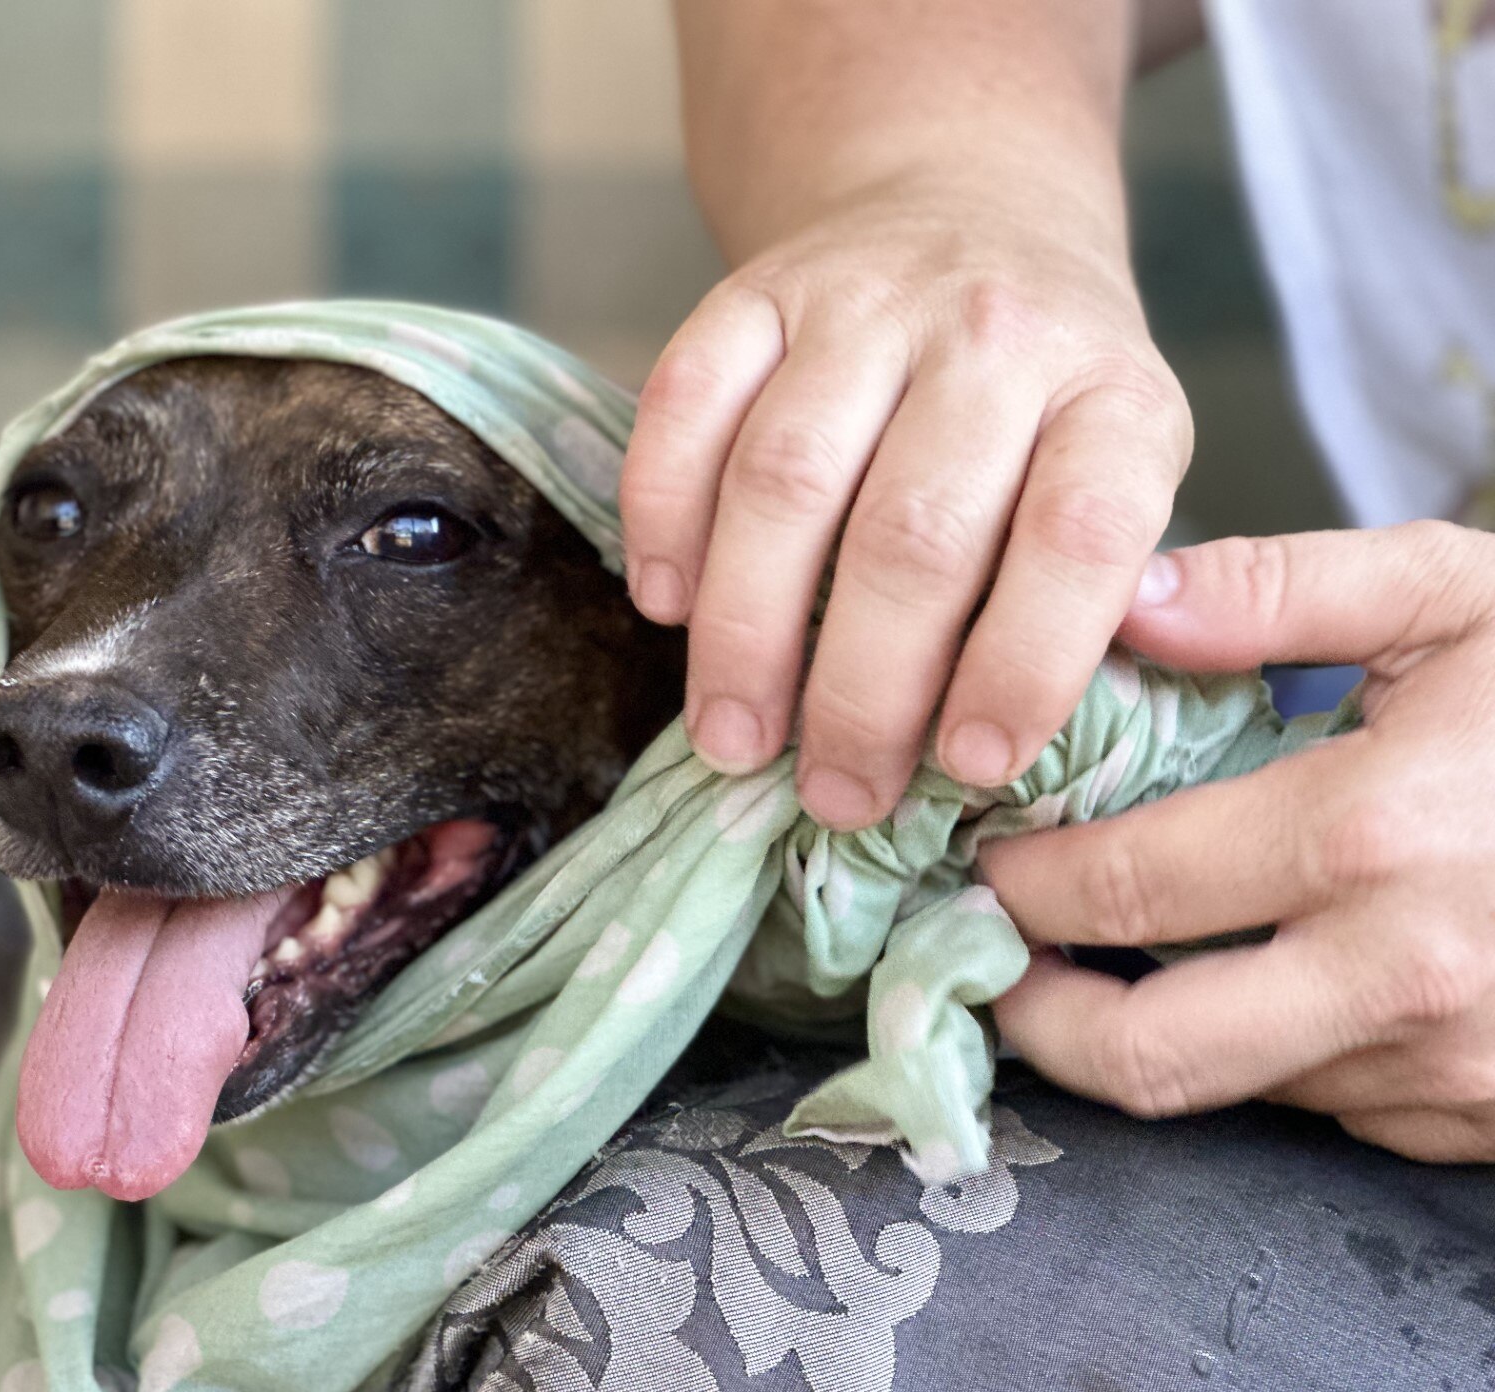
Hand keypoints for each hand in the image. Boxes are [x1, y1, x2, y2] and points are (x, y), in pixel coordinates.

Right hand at [620, 169, 1191, 829]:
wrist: (972, 207)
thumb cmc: (1048, 397)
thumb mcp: (1120, 472)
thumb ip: (1087, 589)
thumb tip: (990, 750)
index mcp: (1113, 395)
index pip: (1079, 535)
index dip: (1024, 663)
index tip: (969, 767)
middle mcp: (996, 333)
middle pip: (913, 531)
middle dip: (863, 689)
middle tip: (835, 794)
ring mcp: (867, 299)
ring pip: (785, 476)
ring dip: (748, 630)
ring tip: (733, 738)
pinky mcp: (757, 287)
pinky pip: (685, 401)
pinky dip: (661, 514)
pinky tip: (663, 602)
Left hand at [982, 524, 1494, 1162]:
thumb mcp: (1465, 598)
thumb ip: (1285, 589)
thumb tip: (1129, 600)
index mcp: (1377, 835)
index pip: (1120, 886)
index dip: (1019, 882)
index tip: (979, 860)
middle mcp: (1407, 978)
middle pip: (1145, 1053)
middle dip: (1037, 1015)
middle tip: (991, 960)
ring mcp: (1456, 1071)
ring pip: (1234, 1084)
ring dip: (1150, 1030)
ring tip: (1105, 958)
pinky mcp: (1487, 1123)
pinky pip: (1331, 1103)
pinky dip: (1269, 1048)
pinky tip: (1266, 974)